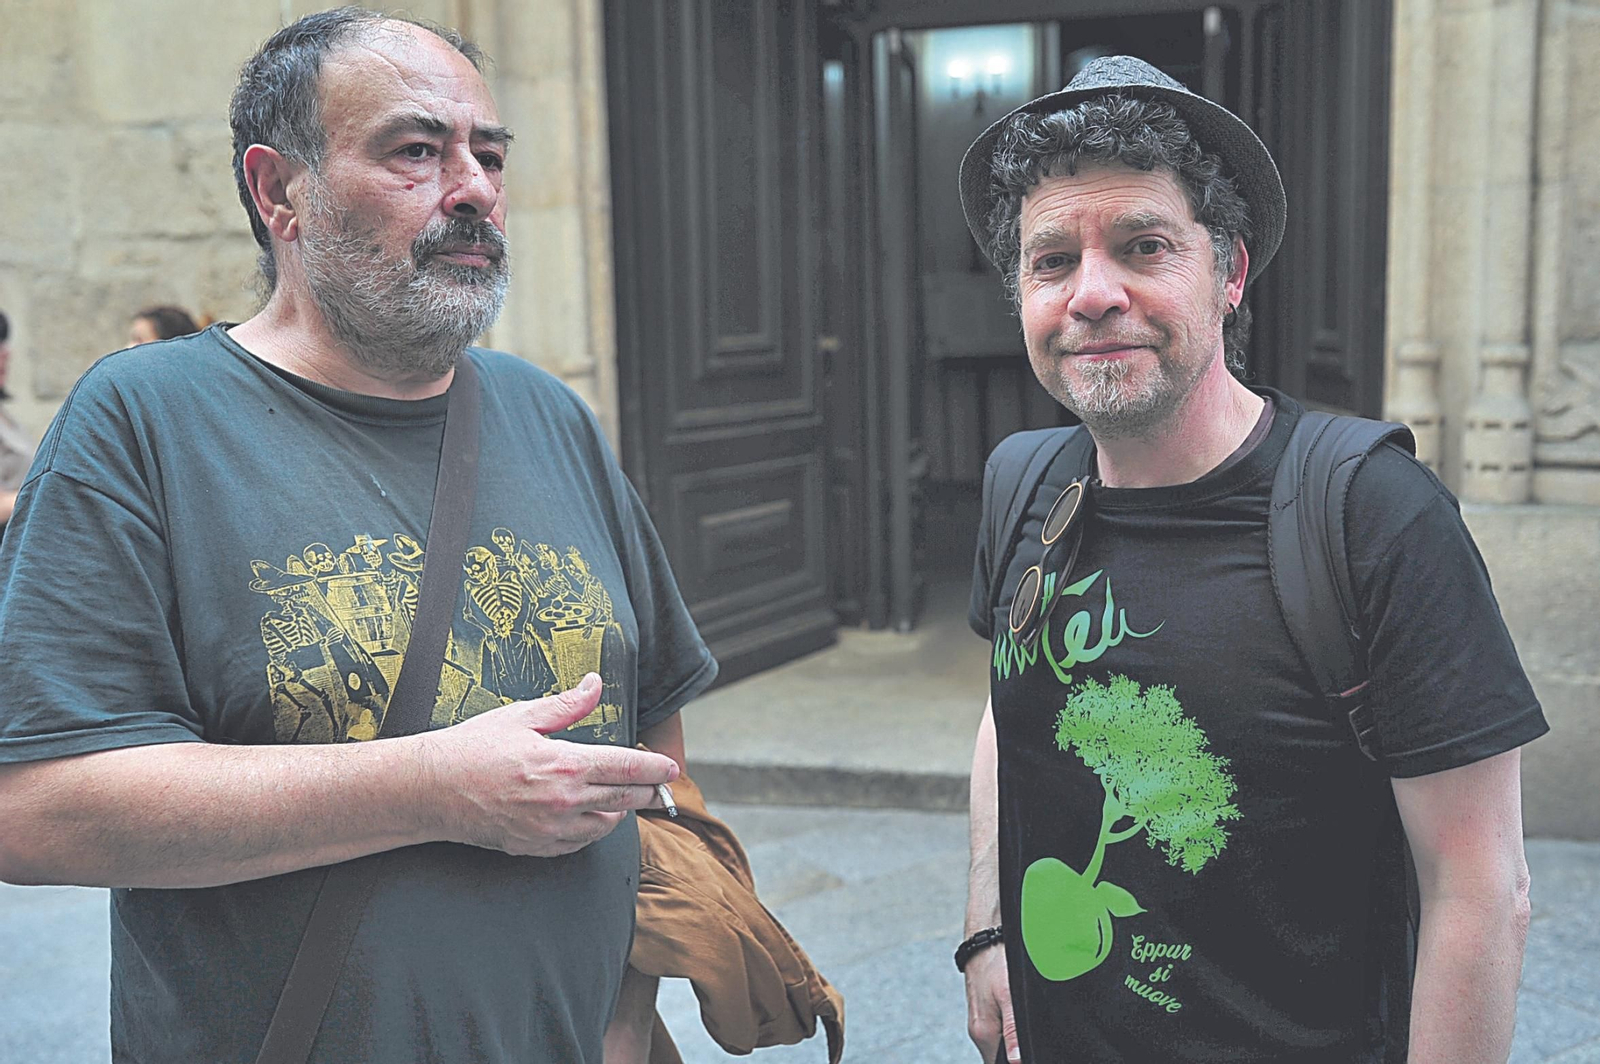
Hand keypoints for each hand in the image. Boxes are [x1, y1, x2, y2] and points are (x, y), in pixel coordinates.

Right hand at [418, 673, 678, 856]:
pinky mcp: (536, 847)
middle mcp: (564, 802)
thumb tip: (596, 684)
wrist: (430, 790)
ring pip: (606, 826)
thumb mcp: (522, 716)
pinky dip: (592, 831)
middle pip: (626, 800)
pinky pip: (580, 844)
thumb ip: (567, 705)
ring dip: (619, 811)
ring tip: (619, 796)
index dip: (656, 769)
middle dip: (648, 792)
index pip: (628, 768)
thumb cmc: (472, 749)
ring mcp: (551, 829)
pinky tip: (589, 816)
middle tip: (660, 784)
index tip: (672, 769)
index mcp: (566, 765)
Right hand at [966, 943, 1019, 1062]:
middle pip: (1001, 1057)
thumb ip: (1013, 1030)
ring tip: (1026, 1020)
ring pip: (1001, 1045)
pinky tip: (1018, 1015)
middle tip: (1034, 1033)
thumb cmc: (995, 963)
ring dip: (1015, 1040)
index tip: (1031, 1049)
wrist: (983, 942)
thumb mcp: (1009, 995)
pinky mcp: (984, 1015)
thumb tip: (1017, 1060)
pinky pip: (998, 1033)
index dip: (1018, 1061)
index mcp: (984, 1033)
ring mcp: (980, 1024)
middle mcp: (978, 1033)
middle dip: (1019, 1051)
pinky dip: (1010, 1030)